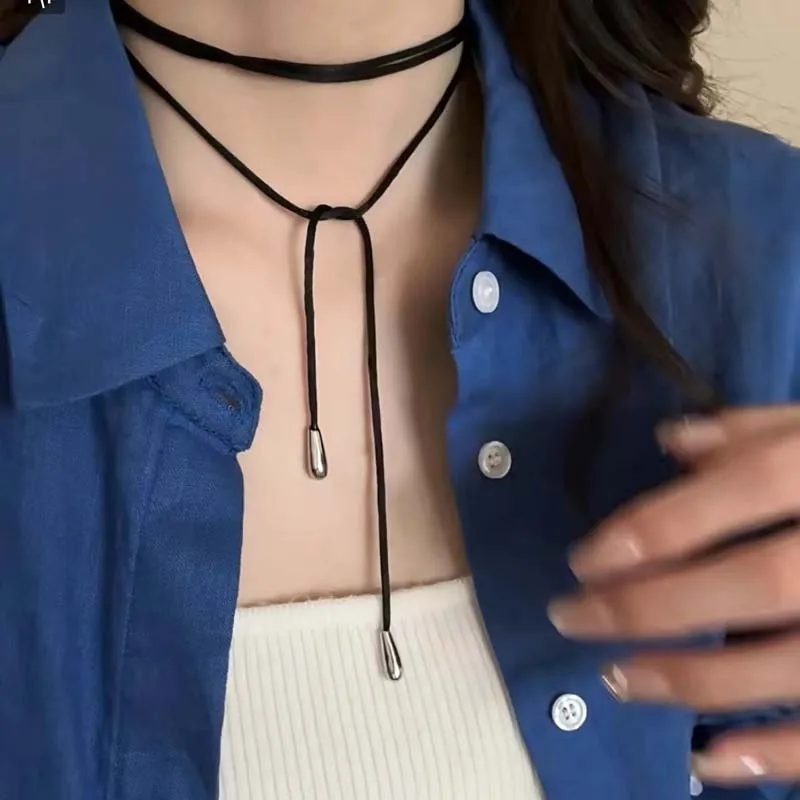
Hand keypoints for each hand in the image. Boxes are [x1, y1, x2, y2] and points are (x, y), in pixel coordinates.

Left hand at [547, 407, 799, 785]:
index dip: (653, 528)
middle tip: (573, 619)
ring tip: (620, 681)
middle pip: (754, 582)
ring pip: (792, 664)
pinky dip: (777, 754)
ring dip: (697, 681)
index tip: (582, 561)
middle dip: (654, 606)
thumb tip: (669, 441)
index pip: (737, 490)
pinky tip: (708, 761)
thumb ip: (756, 429)